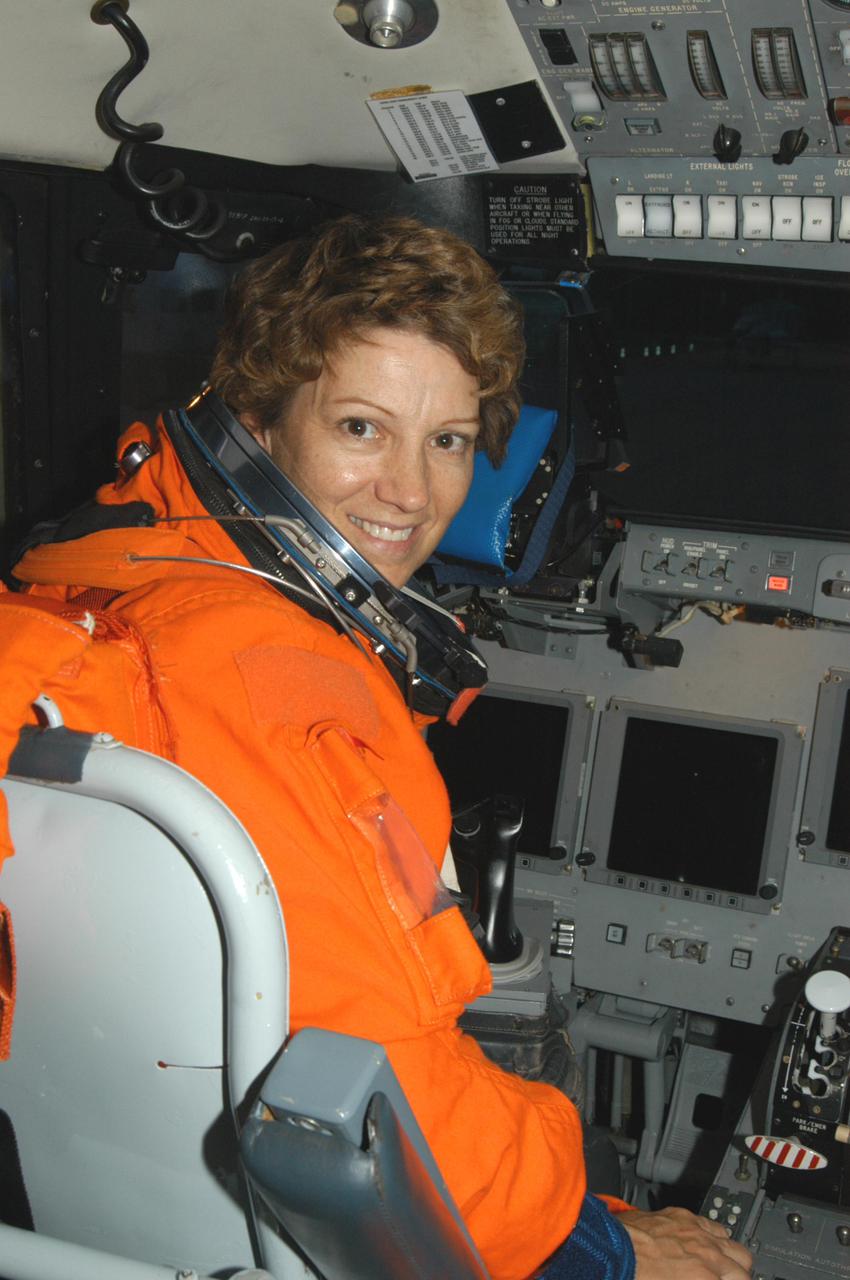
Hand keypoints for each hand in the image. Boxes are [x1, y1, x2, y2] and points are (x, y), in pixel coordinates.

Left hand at [621, 1206, 751, 1278]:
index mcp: (704, 1278)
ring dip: (731, 1261)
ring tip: (722, 1271)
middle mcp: (707, 1254)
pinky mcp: (682, 1216)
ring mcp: (697, 1232)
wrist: (609, 1252)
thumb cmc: (633, 1278)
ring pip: (735, 1247)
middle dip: (736, 1278)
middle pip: (744, 1268)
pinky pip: (713, 1225)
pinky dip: (715, 1239)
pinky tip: (707, 1246)